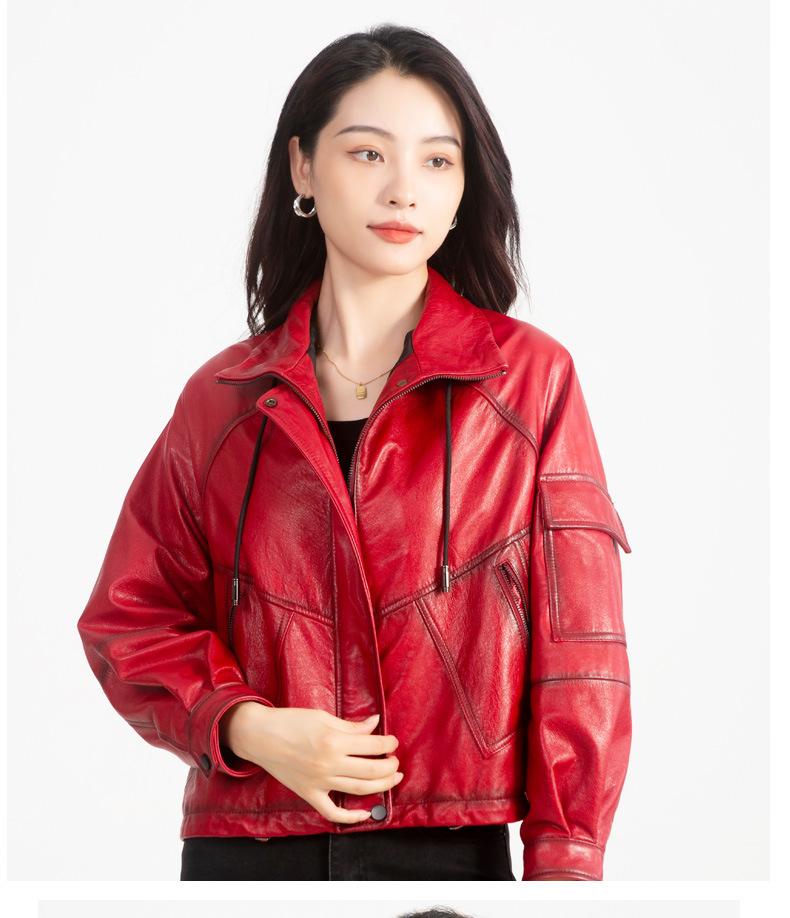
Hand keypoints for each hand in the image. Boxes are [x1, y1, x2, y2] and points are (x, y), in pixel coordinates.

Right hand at [219, 703, 400, 823]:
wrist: (259, 736)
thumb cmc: (290, 722)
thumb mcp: (322, 716)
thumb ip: (351, 725)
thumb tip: (375, 724)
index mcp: (334, 740)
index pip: (373, 746)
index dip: (388, 744)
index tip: (392, 742)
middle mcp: (329, 764)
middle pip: (372, 771)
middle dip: (390, 766)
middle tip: (395, 762)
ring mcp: (319, 781)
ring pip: (359, 790)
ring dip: (381, 786)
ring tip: (392, 779)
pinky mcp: (309, 794)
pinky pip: (332, 812)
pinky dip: (351, 817)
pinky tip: (366, 813)